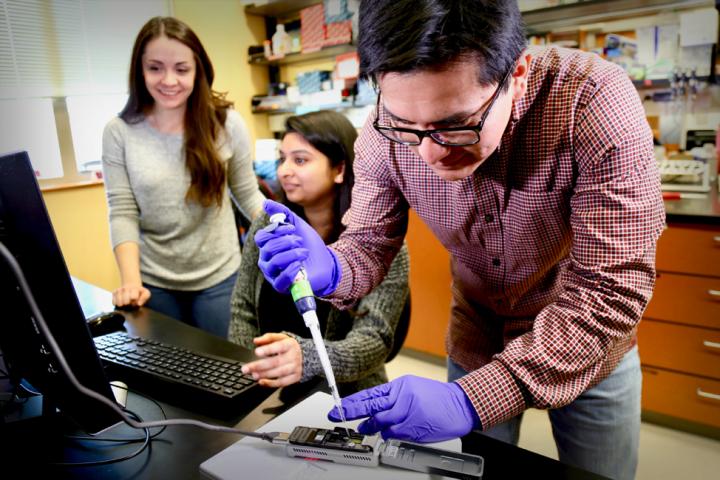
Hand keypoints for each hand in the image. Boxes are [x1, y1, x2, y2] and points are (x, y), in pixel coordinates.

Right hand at [112, 283, 149, 307]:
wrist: (131, 286)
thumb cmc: (139, 292)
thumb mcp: (146, 293)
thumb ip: (145, 297)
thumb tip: (139, 304)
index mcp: (134, 289)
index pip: (133, 297)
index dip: (134, 301)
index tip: (135, 300)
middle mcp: (125, 288)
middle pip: (125, 301)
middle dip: (128, 303)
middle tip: (130, 302)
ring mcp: (119, 290)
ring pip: (119, 303)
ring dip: (123, 304)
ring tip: (126, 302)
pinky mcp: (113, 292)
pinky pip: (113, 302)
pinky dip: (117, 303)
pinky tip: (121, 301)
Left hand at [240, 333, 302, 387]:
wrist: (306, 356)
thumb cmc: (290, 347)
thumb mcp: (281, 338)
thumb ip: (268, 338)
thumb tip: (256, 341)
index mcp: (289, 345)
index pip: (278, 346)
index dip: (268, 349)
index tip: (257, 352)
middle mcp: (293, 356)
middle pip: (275, 362)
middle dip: (259, 366)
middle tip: (246, 368)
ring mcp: (294, 368)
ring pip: (278, 373)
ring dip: (264, 374)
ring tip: (253, 374)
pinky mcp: (294, 377)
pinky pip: (282, 382)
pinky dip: (271, 383)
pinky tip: (262, 381)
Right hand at [254, 200, 340, 294]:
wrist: (325, 262)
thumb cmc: (308, 244)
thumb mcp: (298, 225)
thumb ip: (282, 213)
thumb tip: (266, 203)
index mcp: (267, 245)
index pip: (261, 237)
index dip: (277, 231)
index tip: (292, 229)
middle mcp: (266, 260)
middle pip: (269, 248)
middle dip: (287, 242)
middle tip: (300, 241)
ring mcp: (273, 274)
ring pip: (275, 262)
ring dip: (293, 254)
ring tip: (304, 252)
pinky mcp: (282, 286)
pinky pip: (280, 280)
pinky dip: (291, 270)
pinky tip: (300, 264)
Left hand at [327, 375, 479, 442]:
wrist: (460, 405)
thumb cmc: (438, 399)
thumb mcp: (413, 389)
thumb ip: (394, 398)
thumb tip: (375, 411)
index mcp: (401, 385)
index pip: (371, 394)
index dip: (352, 401)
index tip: (338, 406)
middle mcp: (402, 397)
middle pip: (370, 406)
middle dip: (350, 411)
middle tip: (336, 415)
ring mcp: (407, 412)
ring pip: (380, 422)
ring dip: (370, 427)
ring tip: (364, 428)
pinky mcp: (413, 427)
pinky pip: (393, 433)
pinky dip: (388, 434)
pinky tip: (390, 431)